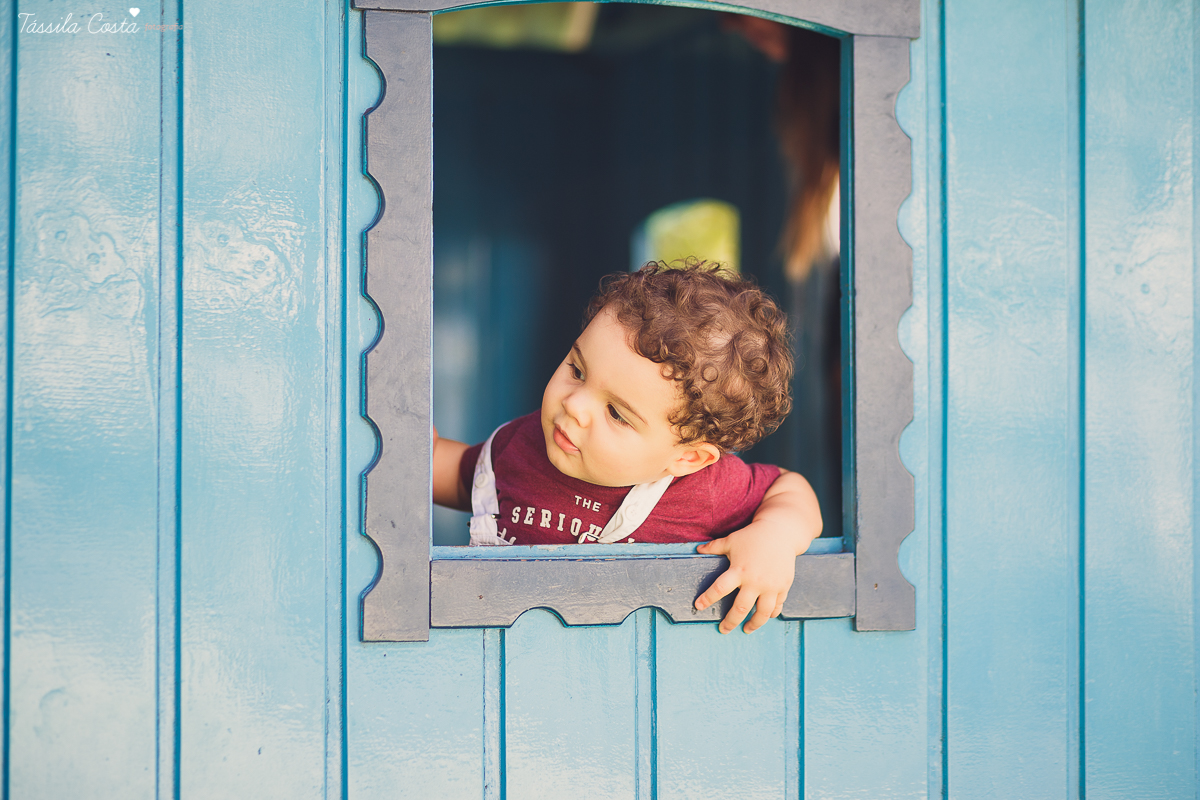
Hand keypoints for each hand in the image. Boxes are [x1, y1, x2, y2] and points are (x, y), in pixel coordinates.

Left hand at [693, 470, 820, 632]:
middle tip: (723, 630)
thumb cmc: (752, 536)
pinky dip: (771, 613)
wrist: (780, 532)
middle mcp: (755, 580)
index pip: (719, 589)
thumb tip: (697, 549)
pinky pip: (777, 605)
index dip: (707, 599)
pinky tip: (764, 617)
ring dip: (753, 624)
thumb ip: (714, 547)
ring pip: (762, 613)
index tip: (698, 607)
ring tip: (746, 630)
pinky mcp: (783, 586)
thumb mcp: (731, 540)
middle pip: (741, 608)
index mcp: (739, 570)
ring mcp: (771, 585)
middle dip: (730, 622)